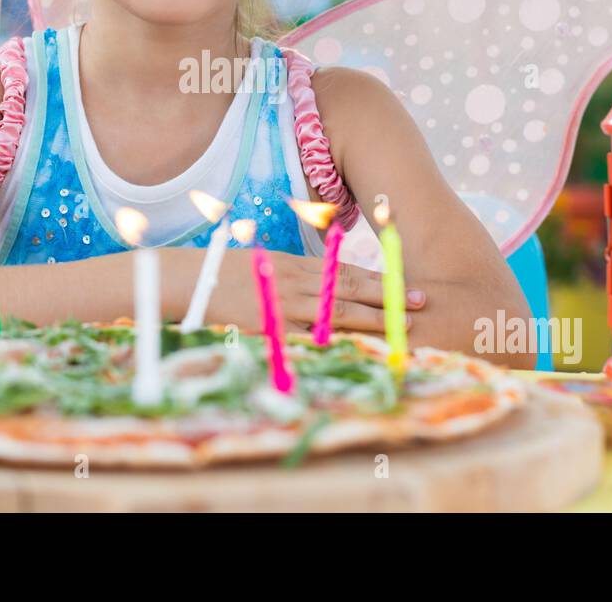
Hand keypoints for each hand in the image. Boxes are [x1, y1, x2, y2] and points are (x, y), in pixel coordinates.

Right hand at [200, 249, 425, 335]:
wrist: (189, 280)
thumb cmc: (222, 275)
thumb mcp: (262, 266)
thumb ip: (291, 277)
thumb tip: (318, 286)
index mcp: (296, 266)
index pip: (346, 272)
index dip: (379, 279)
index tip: (407, 284)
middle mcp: (296, 281)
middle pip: (351, 288)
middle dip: (388, 296)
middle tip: (422, 303)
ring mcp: (284, 302)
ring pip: (337, 310)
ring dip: (372, 317)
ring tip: (402, 325)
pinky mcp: (270, 323)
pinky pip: (307, 332)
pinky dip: (333, 338)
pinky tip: (357, 346)